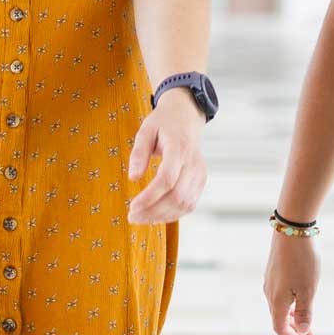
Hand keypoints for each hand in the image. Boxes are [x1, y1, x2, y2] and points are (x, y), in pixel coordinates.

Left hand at [126, 93, 206, 224]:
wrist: (187, 116)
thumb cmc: (163, 123)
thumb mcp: (146, 130)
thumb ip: (139, 152)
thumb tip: (133, 178)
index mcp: (179, 148)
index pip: (167, 179)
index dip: (149, 197)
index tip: (132, 206)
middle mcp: (193, 163)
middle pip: (176, 196)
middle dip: (153, 211)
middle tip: (132, 216)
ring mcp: (200, 173)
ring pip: (184, 204)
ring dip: (162, 216)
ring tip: (141, 218)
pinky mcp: (201, 181)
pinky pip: (190, 204)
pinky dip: (173, 214)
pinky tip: (156, 215)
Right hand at [263, 228, 318, 334]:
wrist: (291, 231)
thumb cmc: (302, 261)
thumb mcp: (308, 290)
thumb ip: (305, 312)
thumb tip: (303, 331)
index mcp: (276, 301)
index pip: (280, 328)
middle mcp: (269, 292)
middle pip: (279, 318)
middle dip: (294, 328)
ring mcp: (270, 281)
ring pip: (279, 306)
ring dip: (292, 316)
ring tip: (307, 319)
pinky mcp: (273, 271)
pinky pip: (279, 294)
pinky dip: (290, 303)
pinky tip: (300, 299)